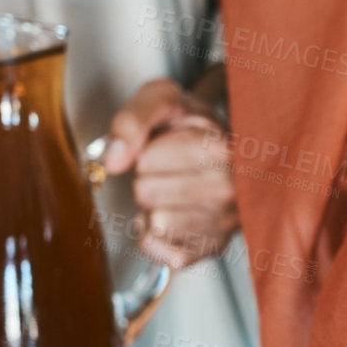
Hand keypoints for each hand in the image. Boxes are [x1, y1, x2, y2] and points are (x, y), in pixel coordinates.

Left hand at [104, 78, 235, 267]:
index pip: (147, 161)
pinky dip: (156, 234)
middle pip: (146, 193)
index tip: (171, 145)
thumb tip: (113, 161)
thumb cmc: (193, 124)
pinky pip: (156, 248)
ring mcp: (227, 224)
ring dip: (154, 207)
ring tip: (176, 190)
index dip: (149, 151)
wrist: (226, 146)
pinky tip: (176, 214)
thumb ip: (132, 119)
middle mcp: (233, 191)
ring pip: (153, 224)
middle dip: (149, 179)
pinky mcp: (213, 248)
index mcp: (224, 150)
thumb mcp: (163, 98)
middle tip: (173, 168)